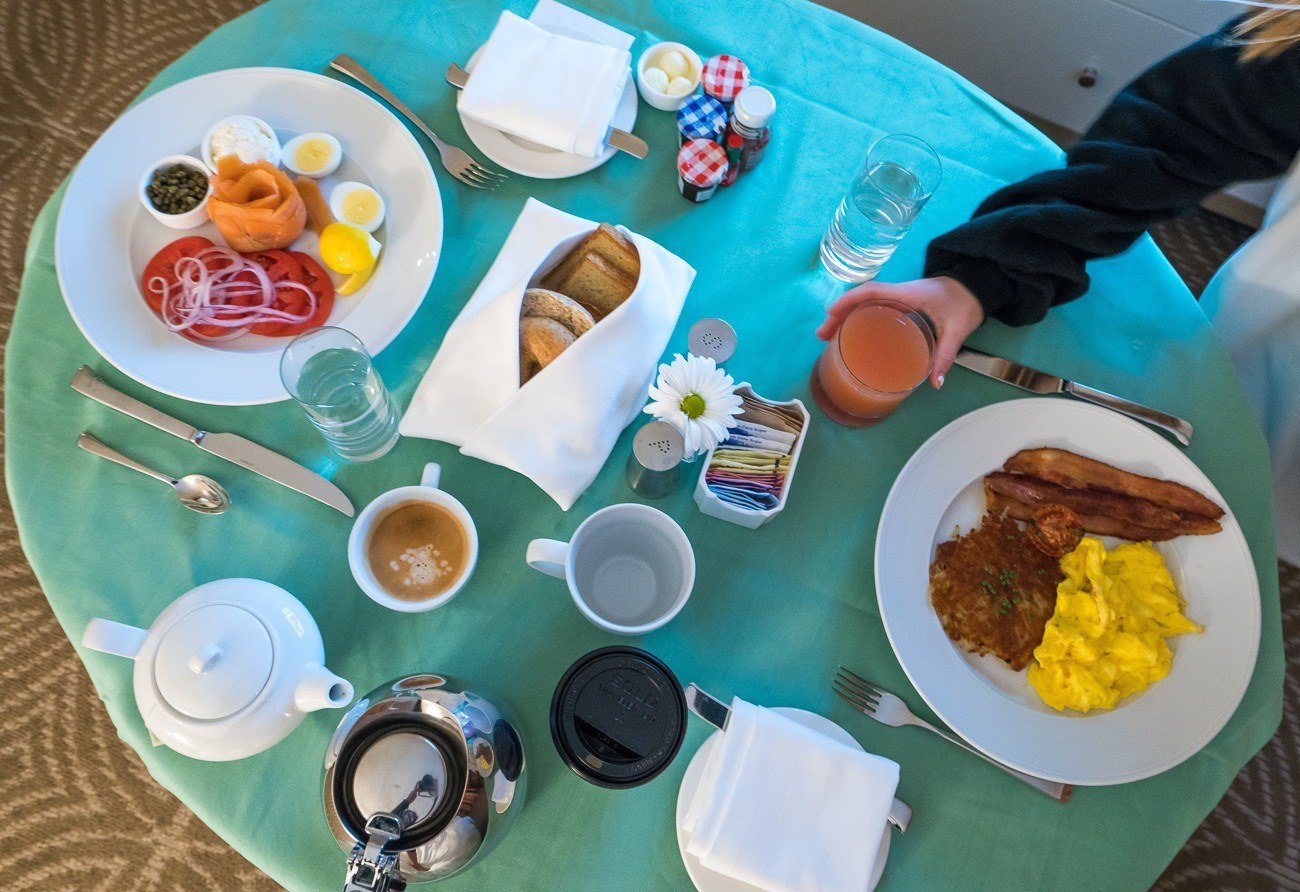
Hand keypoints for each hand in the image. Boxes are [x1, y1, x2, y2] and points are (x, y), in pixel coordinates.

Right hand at [815, 276, 983, 388]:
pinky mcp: (901, 303)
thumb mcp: (957, 330)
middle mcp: (898, 292)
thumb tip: (934, 383)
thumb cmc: (964, 304)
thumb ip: (945, 356)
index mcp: (907, 294)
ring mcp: (898, 297)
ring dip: (845, 316)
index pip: (872, 291)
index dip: (849, 301)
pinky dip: (858, 317)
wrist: (975, 288)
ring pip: (864, 302)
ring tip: (828, 335)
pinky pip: (873, 307)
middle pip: (861, 298)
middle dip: (839, 313)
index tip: (831, 314)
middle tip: (822, 335)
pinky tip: (851, 332)